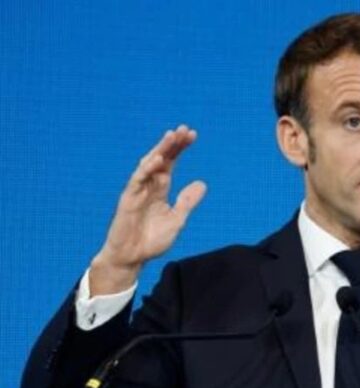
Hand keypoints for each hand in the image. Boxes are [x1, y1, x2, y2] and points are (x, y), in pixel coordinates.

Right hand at [90, 125, 206, 295]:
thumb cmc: (152, 240)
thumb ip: (187, 202)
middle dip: (172, 144)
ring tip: (172, 136)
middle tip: (185, 129)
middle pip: (161, 159)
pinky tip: (157, 159)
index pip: (171, 163)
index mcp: (161, 189)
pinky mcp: (128, 200)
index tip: (192, 135)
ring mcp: (138, 191)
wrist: (133, 258)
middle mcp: (149, 186)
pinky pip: (137, 181)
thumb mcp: (177, 220)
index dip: (180, 148)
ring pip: (148, 165)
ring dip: (160, 150)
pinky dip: (147, 169)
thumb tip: (202, 183)